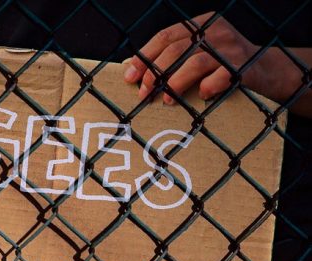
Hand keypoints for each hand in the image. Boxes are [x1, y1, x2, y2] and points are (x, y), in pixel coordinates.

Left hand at [123, 13, 296, 105]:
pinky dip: (208, 86)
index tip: (130, 77)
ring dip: (175, 84)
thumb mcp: (196, 54)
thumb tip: (132, 70)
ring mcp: (230, 47)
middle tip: (144, 93)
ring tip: (167, 100)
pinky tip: (201, 95)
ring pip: (194, 63)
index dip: (145, 57)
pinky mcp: (243, 65)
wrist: (264, 70)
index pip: (166, 36)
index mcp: (201, 25)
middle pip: (176, 49)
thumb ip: (171, 58)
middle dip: (155, 73)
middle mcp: (215, 31)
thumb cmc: (220, 66)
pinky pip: (220, 76)